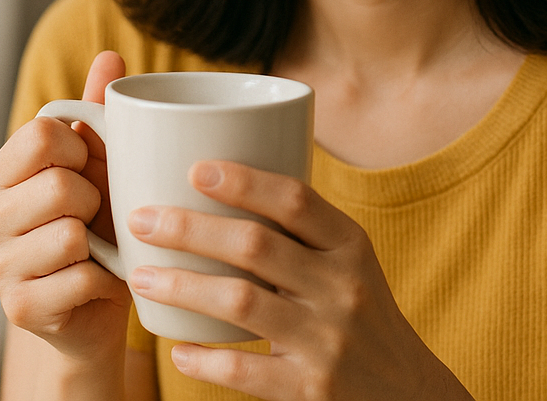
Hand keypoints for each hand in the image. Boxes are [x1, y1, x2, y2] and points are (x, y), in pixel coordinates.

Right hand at [0, 51, 129, 372]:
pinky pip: (80, 280)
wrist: (98, 307)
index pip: (42, 134)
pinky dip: (104, 281)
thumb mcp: (97, 164)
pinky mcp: (19, 311)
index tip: (87, 169)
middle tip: (95, 218)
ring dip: (101, 243)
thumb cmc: (97, 225)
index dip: (81, 149)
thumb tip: (111, 56)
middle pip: (59, 185)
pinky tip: (97, 282)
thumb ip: (96, 112)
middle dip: (95, 201)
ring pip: (69, 235)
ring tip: (97, 249)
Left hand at [125, 161, 472, 400]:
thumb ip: (301, 231)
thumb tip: (220, 182)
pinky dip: (203, 358)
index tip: (195, 168)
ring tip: (139, 276)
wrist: (406, 393)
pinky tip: (176, 347)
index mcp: (350, 246)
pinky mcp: (310, 389)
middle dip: (189, 228)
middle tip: (142, 219)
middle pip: (255, 245)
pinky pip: (244, 368)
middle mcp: (343, 288)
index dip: (243, 181)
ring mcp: (327, 340)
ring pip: (240, 302)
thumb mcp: (348, 264)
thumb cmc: (359, 314)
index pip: (295, 199)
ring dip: (182, 285)